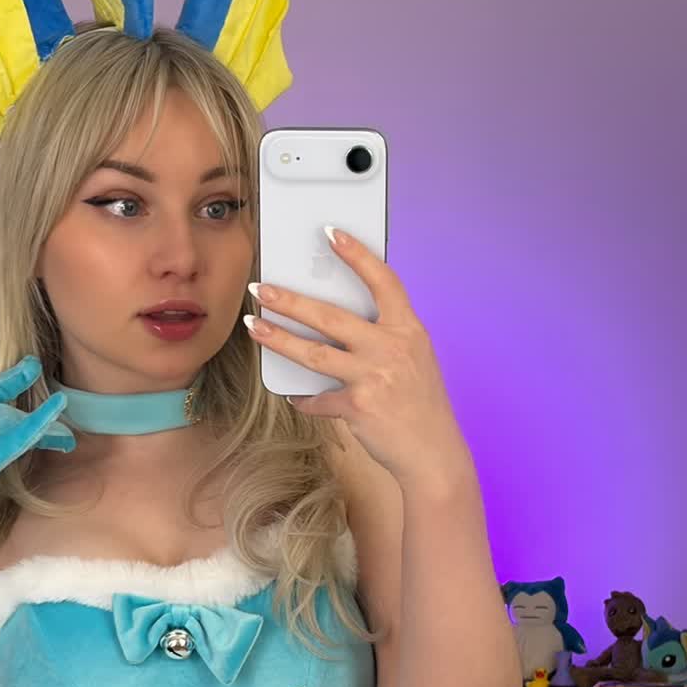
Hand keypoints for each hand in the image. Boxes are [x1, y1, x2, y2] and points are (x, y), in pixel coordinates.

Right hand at [0, 355, 74, 548]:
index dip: (7, 381)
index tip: (30, 371)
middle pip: (1, 409)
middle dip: (33, 416)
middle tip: (61, 421)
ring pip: (11, 421)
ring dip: (43, 427)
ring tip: (67, 436)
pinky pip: (14, 438)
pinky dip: (39, 425)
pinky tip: (56, 416)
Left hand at [244, 231, 468, 486]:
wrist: (433, 453)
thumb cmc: (422, 405)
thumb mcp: (415, 360)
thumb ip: (386, 338)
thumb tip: (340, 324)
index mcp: (409, 331)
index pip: (383, 281)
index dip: (357, 255)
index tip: (331, 234)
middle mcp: (392, 349)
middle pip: (331, 316)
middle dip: (290, 299)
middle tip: (261, 288)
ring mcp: (374, 377)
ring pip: (313, 353)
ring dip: (278, 338)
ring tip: (253, 326)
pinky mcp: (358, 406)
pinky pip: (319, 399)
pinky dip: (306, 399)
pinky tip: (296, 396)